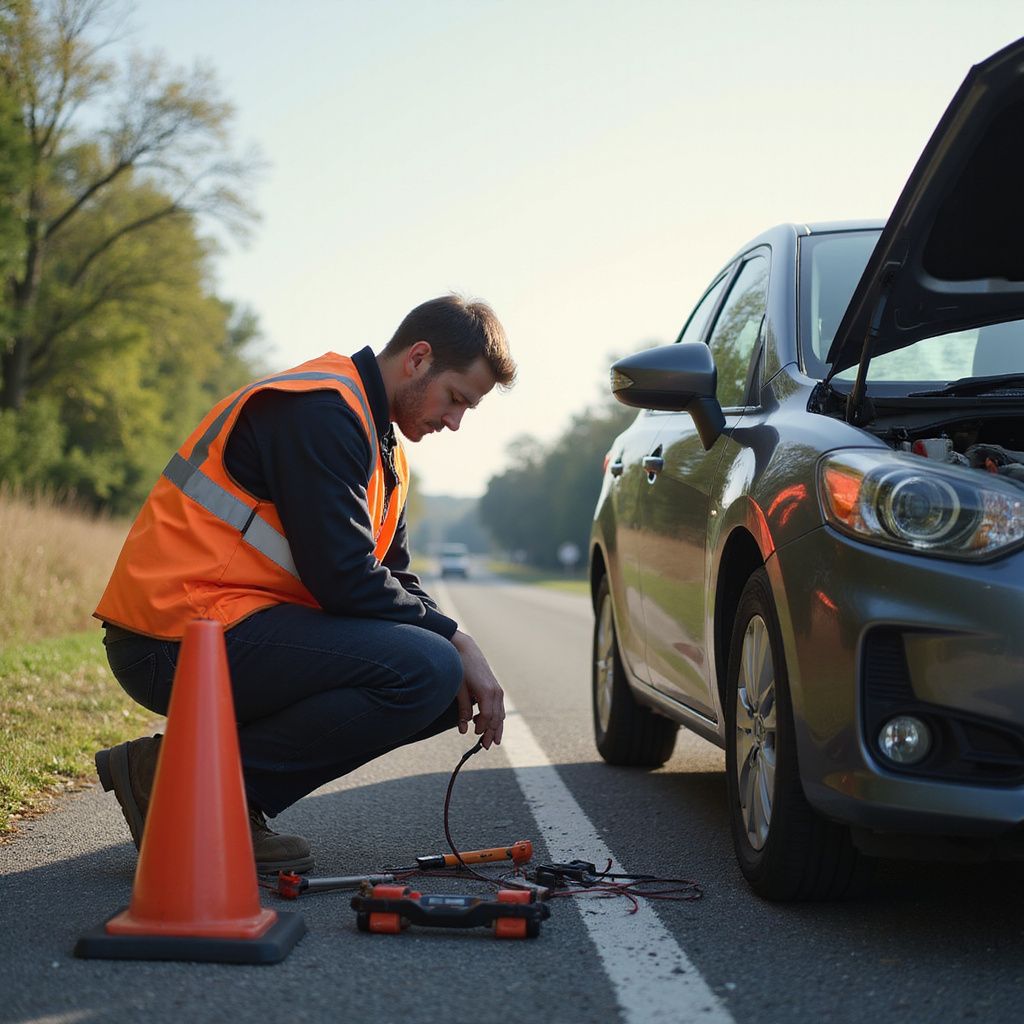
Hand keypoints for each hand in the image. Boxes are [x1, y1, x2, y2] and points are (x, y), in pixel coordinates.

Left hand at [451, 630, 504, 748]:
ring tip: (492, 740)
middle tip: (486, 746)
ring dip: (496, 728)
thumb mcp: (458, 690)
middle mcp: (496, 692)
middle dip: (492, 733)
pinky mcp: (495, 688)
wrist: (466, 649)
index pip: (487, 717)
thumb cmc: (460, 668)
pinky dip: (496, 718)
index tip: (474, 735)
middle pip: (497, 718)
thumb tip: (463, 730)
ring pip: (500, 714)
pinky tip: (488, 724)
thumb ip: (463, 711)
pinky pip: (499, 707)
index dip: (482, 728)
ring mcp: (497, 690)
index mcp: (487, 692)